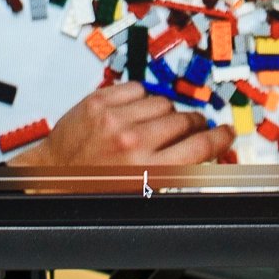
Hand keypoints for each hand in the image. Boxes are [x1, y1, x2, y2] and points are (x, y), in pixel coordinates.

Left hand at [7, 81, 234, 169]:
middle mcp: (132, 143)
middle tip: (190, 127)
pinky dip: (139, 98)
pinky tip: (133, 111)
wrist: (53, 177)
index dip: (219, 138)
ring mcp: (113, 119)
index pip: (200, 147)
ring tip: (153, 124)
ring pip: (162, 102)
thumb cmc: (94, 187)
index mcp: (147, 170)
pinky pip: (136, 88)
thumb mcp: (141, 189)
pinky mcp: (97, 102)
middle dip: (192, 124)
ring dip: (163, 112)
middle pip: (184, 121)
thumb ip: (173, 169)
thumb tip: (204, 150)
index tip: (225, 133)